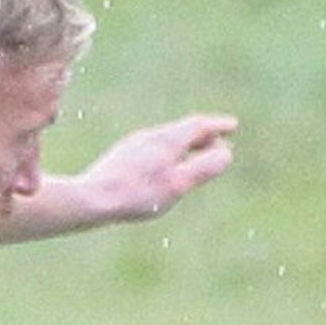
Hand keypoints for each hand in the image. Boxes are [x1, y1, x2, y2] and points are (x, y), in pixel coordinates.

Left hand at [81, 113, 237, 222]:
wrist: (92, 198)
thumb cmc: (138, 194)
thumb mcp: (179, 183)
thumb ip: (204, 167)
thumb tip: (226, 153)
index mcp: (165, 140)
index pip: (197, 126)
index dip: (217, 126)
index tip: (233, 126)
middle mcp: (148, 137)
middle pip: (181, 130)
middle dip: (203, 133)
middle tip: (218, 138)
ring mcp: (133, 146)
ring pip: (166, 138)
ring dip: (185, 141)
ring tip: (195, 149)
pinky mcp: (121, 157)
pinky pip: (153, 147)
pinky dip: (169, 150)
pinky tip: (164, 163)